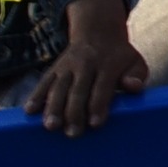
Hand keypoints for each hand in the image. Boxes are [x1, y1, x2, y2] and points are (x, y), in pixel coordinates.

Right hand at [34, 0, 147, 135]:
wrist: (98, 33)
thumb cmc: (120, 57)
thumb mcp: (135, 63)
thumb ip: (137, 76)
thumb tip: (133, 86)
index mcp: (108, 64)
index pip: (102, 87)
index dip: (98, 105)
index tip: (95, 124)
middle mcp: (86, 64)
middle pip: (78, 90)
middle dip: (74, 112)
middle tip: (72, 133)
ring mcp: (67, 66)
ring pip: (58, 87)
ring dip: (53, 107)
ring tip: (50, 126)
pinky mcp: (54, 68)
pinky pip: (44, 82)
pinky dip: (36, 96)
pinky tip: (29, 111)